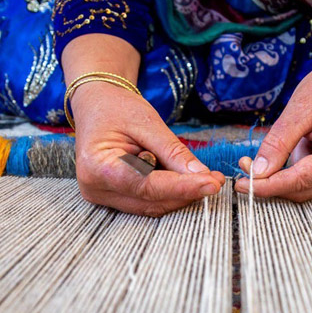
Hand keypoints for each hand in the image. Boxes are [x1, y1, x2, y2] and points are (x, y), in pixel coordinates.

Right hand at [72, 81, 224, 216]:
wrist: (96, 106)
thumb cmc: (116, 108)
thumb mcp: (147, 122)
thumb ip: (173, 152)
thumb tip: (201, 175)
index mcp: (97, 167)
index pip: (147, 186)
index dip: (182, 187)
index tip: (211, 183)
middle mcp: (95, 188)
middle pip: (150, 201)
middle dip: (186, 193)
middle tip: (216, 180)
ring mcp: (102, 196)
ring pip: (151, 206)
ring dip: (180, 195)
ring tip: (206, 178)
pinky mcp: (113, 197)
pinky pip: (146, 201)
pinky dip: (169, 193)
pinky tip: (186, 179)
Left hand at [234, 42, 311, 201]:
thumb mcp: (300, 109)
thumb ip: (279, 142)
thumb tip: (257, 171)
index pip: (301, 179)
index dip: (269, 185)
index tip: (241, 184)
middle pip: (302, 190)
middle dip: (270, 183)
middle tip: (243, 167)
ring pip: (304, 188)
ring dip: (277, 179)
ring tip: (254, 161)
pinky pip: (308, 178)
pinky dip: (288, 172)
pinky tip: (275, 157)